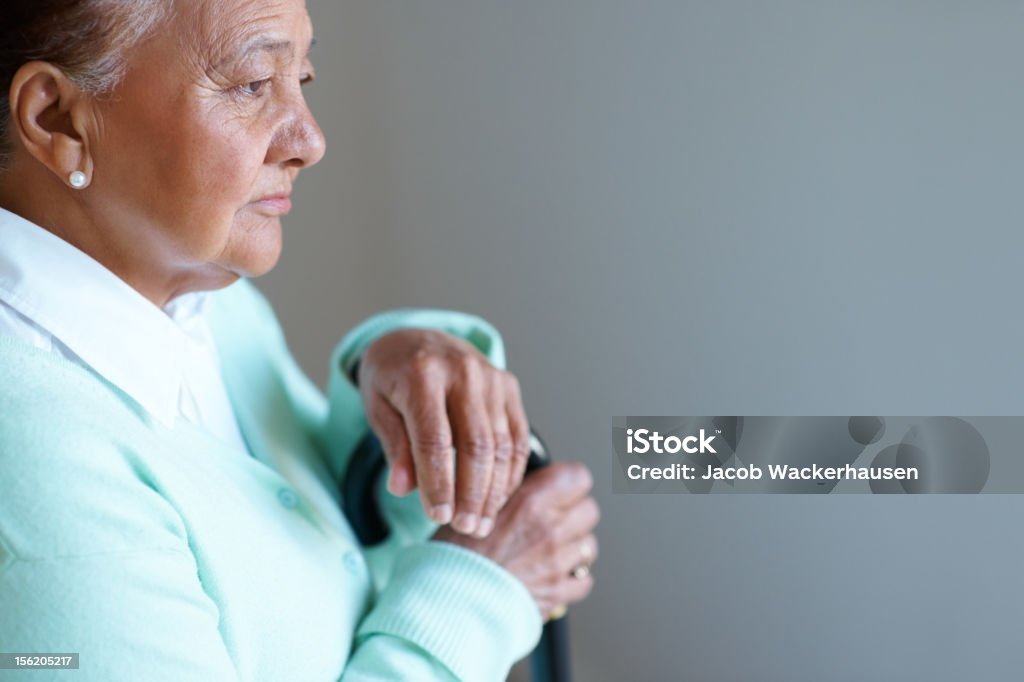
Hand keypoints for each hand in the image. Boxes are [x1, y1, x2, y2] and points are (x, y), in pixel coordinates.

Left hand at [359, 328, 531, 536]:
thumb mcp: (378, 408)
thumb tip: (404, 489)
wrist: (417, 340)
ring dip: (493, 490)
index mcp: (422, 374)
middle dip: (471, 493)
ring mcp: (491, 377)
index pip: (435, 439)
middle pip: (476, 444)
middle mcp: (463, 371)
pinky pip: (517, 437)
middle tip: (464, 527)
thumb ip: (394, 446)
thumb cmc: (393, 379)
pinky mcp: (509, 385)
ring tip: (480, 522)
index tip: (437, 515)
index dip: (438, 483)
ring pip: (501, 444)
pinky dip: (509, 473)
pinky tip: (496, 498)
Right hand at [433, 461, 599, 620]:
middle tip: (554, 521)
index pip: (578, 477)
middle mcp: (548, 529)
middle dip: (574, 514)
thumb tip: (524, 484)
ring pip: (589, 545)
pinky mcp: (558, 592)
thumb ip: (507, 493)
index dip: (569, 482)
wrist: (448, 603)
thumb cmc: (453, 557)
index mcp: (529, 501)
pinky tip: (552, 577)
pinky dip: (572, 579)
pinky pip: (584, 580)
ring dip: (573, 547)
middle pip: (589, 510)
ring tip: (549, 551)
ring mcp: (557, 562)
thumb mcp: (473, 507)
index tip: (560, 489)